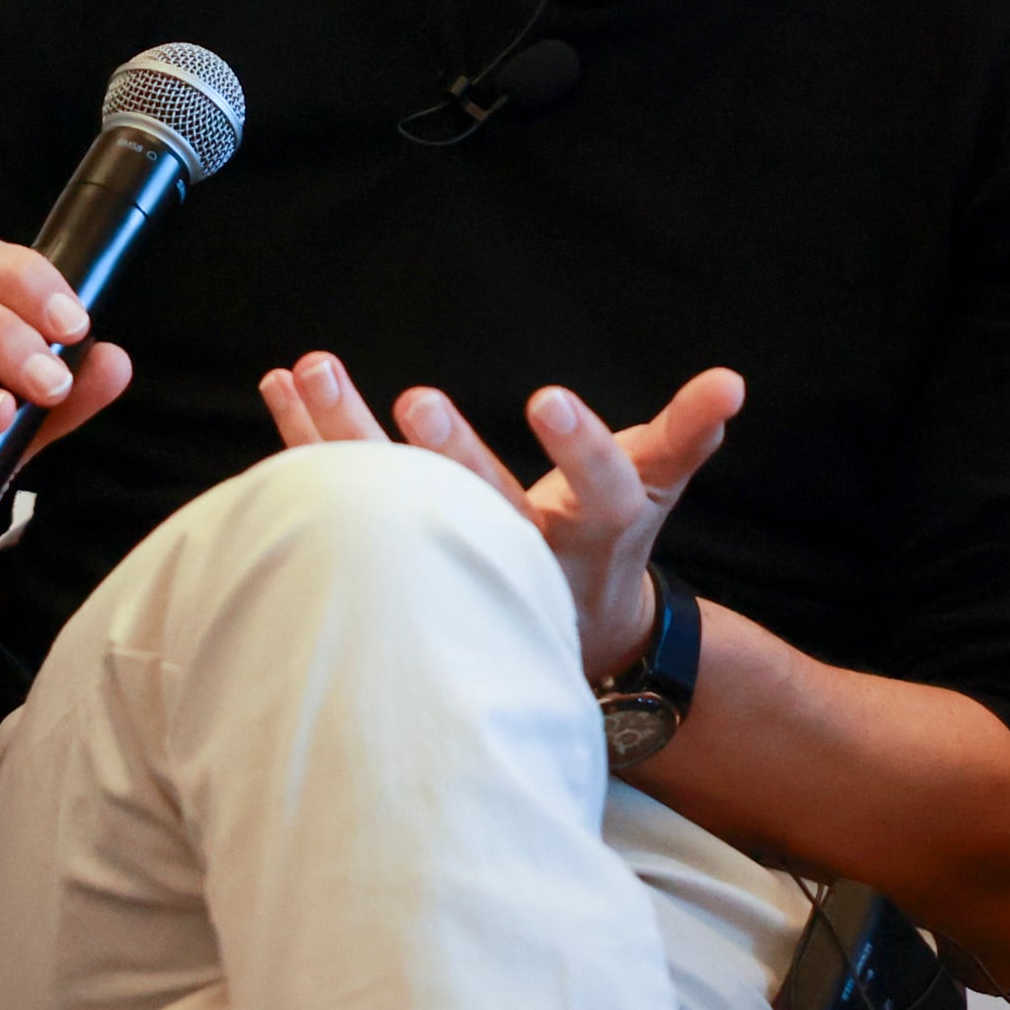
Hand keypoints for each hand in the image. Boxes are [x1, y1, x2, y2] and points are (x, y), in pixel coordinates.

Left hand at [259, 351, 742, 680]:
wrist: (563, 640)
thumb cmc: (607, 539)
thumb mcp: (657, 487)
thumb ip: (687, 434)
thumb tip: (732, 382)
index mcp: (592, 535)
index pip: (597, 491)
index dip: (579, 448)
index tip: (548, 397)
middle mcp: (520, 558)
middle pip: (485, 508)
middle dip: (450, 455)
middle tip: (414, 398)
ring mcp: (454, 566)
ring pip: (398, 509)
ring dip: (350, 437)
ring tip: (311, 369)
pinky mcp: (397, 560)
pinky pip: (349, 501)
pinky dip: (309, 444)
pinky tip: (276, 386)